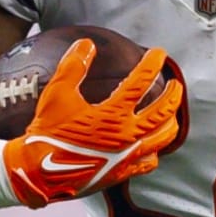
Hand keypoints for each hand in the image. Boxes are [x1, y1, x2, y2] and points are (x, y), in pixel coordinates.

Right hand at [2, 38, 182, 208]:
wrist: (39, 172)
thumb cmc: (47, 132)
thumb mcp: (56, 94)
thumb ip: (73, 66)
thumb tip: (86, 44)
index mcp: (112, 114)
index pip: (141, 82)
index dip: (152, 64)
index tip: (158, 53)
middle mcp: (126, 136)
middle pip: (163, 112)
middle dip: (173, 95)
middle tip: (175, 84)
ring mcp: (127, 156)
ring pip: (162, 138)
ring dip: (170, 122)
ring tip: (171, 114)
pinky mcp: (122, 172)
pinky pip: (149, 162)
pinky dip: (155, 151)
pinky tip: (152, 146)